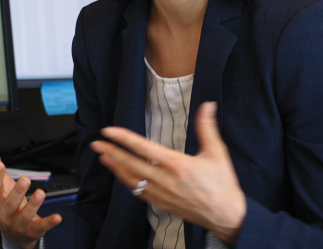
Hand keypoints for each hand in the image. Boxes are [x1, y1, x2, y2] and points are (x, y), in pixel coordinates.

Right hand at [0, 140, 61, 248]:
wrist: (14, 232)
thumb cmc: (5, 202)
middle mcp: (6, 213)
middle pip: (10, 203)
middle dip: (17, 192)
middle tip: (25, 179)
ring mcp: (19, 222)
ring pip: (26, 214)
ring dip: (34, 204)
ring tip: (41, 192)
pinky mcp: (33, 230)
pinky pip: (41, 226)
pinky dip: (49, 222)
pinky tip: (58, 216)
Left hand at [90, 102, 245, 244]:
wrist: (227, 216)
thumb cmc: (222, 184)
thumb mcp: (217, 152)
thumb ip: (207, 127)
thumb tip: (208, 105)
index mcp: (177, 164)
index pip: (143, 148)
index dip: (124, 138)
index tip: (109, 131)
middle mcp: (165, 180)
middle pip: (131, 164)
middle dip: (111, 153)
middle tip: (96, 144)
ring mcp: (162, 194)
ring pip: (132, 180)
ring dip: (115, 168)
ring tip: (103, 157)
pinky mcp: (162, 204)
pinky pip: (139, 193)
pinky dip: (127, 183)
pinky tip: (121, 176)